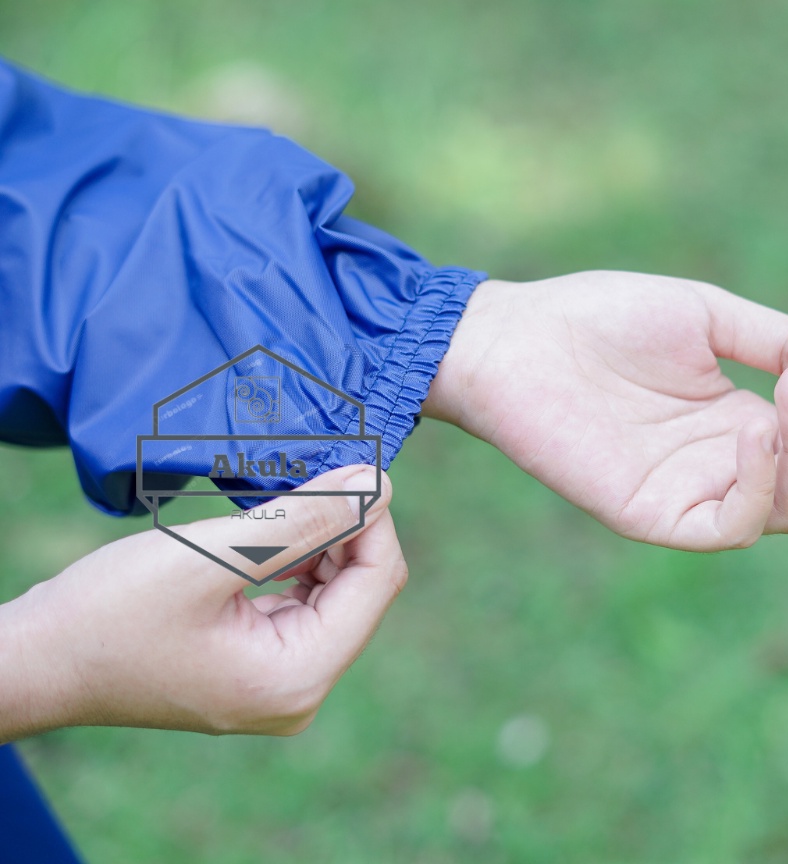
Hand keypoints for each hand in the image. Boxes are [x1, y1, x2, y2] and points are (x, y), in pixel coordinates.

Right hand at [0, 465, 405, 739]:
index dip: (372, 516)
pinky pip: (304, 602)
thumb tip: (378, 482)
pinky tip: (276, 529)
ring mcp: (280, 683)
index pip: (377, 580)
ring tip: (290, 497)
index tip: (353, 464)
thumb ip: (306, 519)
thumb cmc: (112, 610)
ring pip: (336, 590)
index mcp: (297, 677)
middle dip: (348, 526)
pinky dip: (298, 559)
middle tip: (319, 471)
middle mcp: (299, 692)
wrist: (39, 660)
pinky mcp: (260, 666)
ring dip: (322, 539)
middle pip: (362, 587)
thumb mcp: (215, 553)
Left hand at [424, 272, 787, 550]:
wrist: (514, 337)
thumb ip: (785, 339)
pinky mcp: (655, 515)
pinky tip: (755, 424)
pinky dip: (764, 481)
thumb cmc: (602, 318)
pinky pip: (736, 526)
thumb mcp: (710, 316)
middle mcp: (728, 463)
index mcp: (745, 418)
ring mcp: (694, 492)